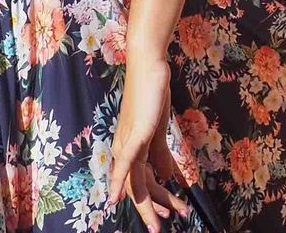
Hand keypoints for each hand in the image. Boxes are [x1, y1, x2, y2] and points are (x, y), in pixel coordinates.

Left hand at [109, 55, 190, 232]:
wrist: (149, 68)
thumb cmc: (153, 95)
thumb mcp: (159, 130)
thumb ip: (160, 156)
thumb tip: (165, 178)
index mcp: (130, 150)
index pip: (142, 183)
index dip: (154, 201)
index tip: (168, 215)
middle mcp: (124, 150)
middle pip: (139, 189)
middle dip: (152, 210)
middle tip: (162, 227)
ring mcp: (128, 144)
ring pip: (136, 183)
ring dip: (150, 204)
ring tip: (163, 220)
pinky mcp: (135, 135)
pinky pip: (127, 164)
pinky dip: (121, 183)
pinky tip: (117, 200)